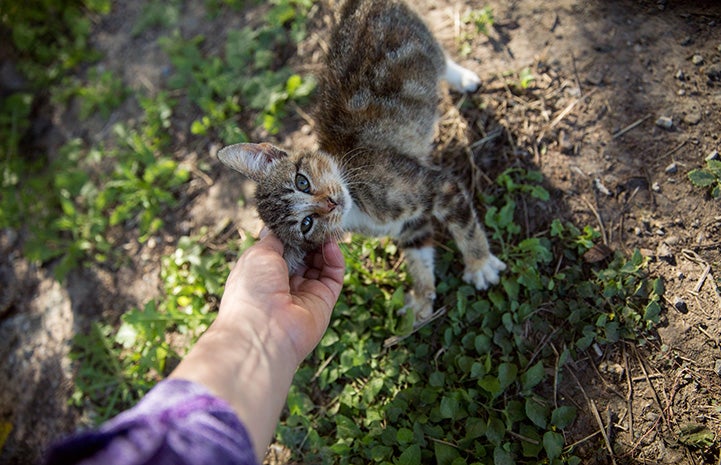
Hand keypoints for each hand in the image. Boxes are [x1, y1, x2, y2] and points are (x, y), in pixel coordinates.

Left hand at [214, 229, 344, 363]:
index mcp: (263, 273)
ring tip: (327, 227)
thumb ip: (273, 238)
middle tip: (318, 218)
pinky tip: (330, 244)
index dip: (292, 233)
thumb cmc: (251, 292)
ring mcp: (305, 293)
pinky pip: (333, 275)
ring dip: (324, 244)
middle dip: (310, 237)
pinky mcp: (323, 301)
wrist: (262, 332)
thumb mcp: (257, 254)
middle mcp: (284, 283)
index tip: (301, 216)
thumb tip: (279, 225)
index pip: (283, 248)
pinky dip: (334, 258)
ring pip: (320, 263)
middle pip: (303, 254)